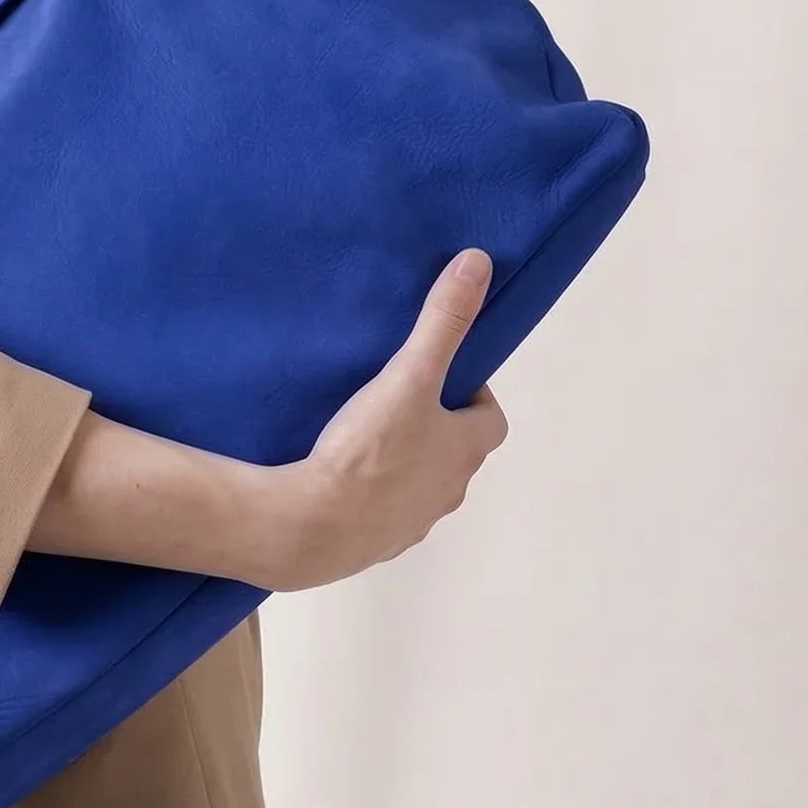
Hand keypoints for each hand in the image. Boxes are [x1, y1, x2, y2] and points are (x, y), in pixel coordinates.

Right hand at [268, 251, 508, 591]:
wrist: (316, 527)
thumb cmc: (371, 450)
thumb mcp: (407, 375)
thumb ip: (441, 321)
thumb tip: (479, 262)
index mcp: (464, 451)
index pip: (491, 419)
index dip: (471, 395)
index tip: (440, 376)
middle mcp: (449, 490)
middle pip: (456, 453)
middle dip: (435, 428)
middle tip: (396, 400)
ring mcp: (413, 522)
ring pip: (421, 485)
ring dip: (405, 464)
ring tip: (363, 436)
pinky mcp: (376, 544)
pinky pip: (384, 514)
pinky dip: (372, 496)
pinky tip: (339, 479)